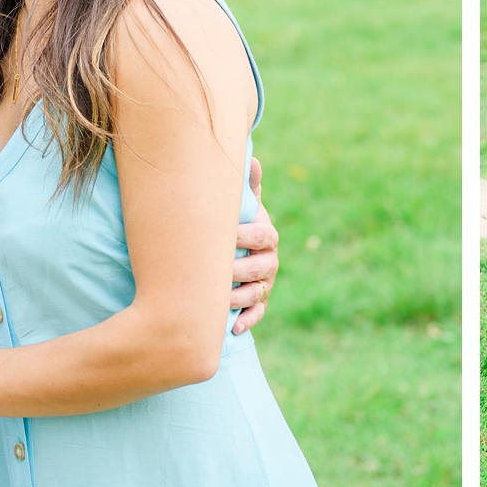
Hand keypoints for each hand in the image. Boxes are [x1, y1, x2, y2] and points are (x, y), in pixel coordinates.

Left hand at [232, 158, 277, 334]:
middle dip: (239, 269)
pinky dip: (246, 322)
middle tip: (217, 270)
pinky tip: (233, 328)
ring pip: (256, 293)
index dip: (246, 235)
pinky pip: (257, 316)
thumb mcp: (242, 206)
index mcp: (266, 235)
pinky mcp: (257, 305)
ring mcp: (264, 284)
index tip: (226, 234)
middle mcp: (269, 261)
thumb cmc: (233, 225)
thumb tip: (253, 159)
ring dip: (238, 297)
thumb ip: (246, 187)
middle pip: (260, 267)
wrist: (233, 251)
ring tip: (219, 300)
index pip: (263, 235)